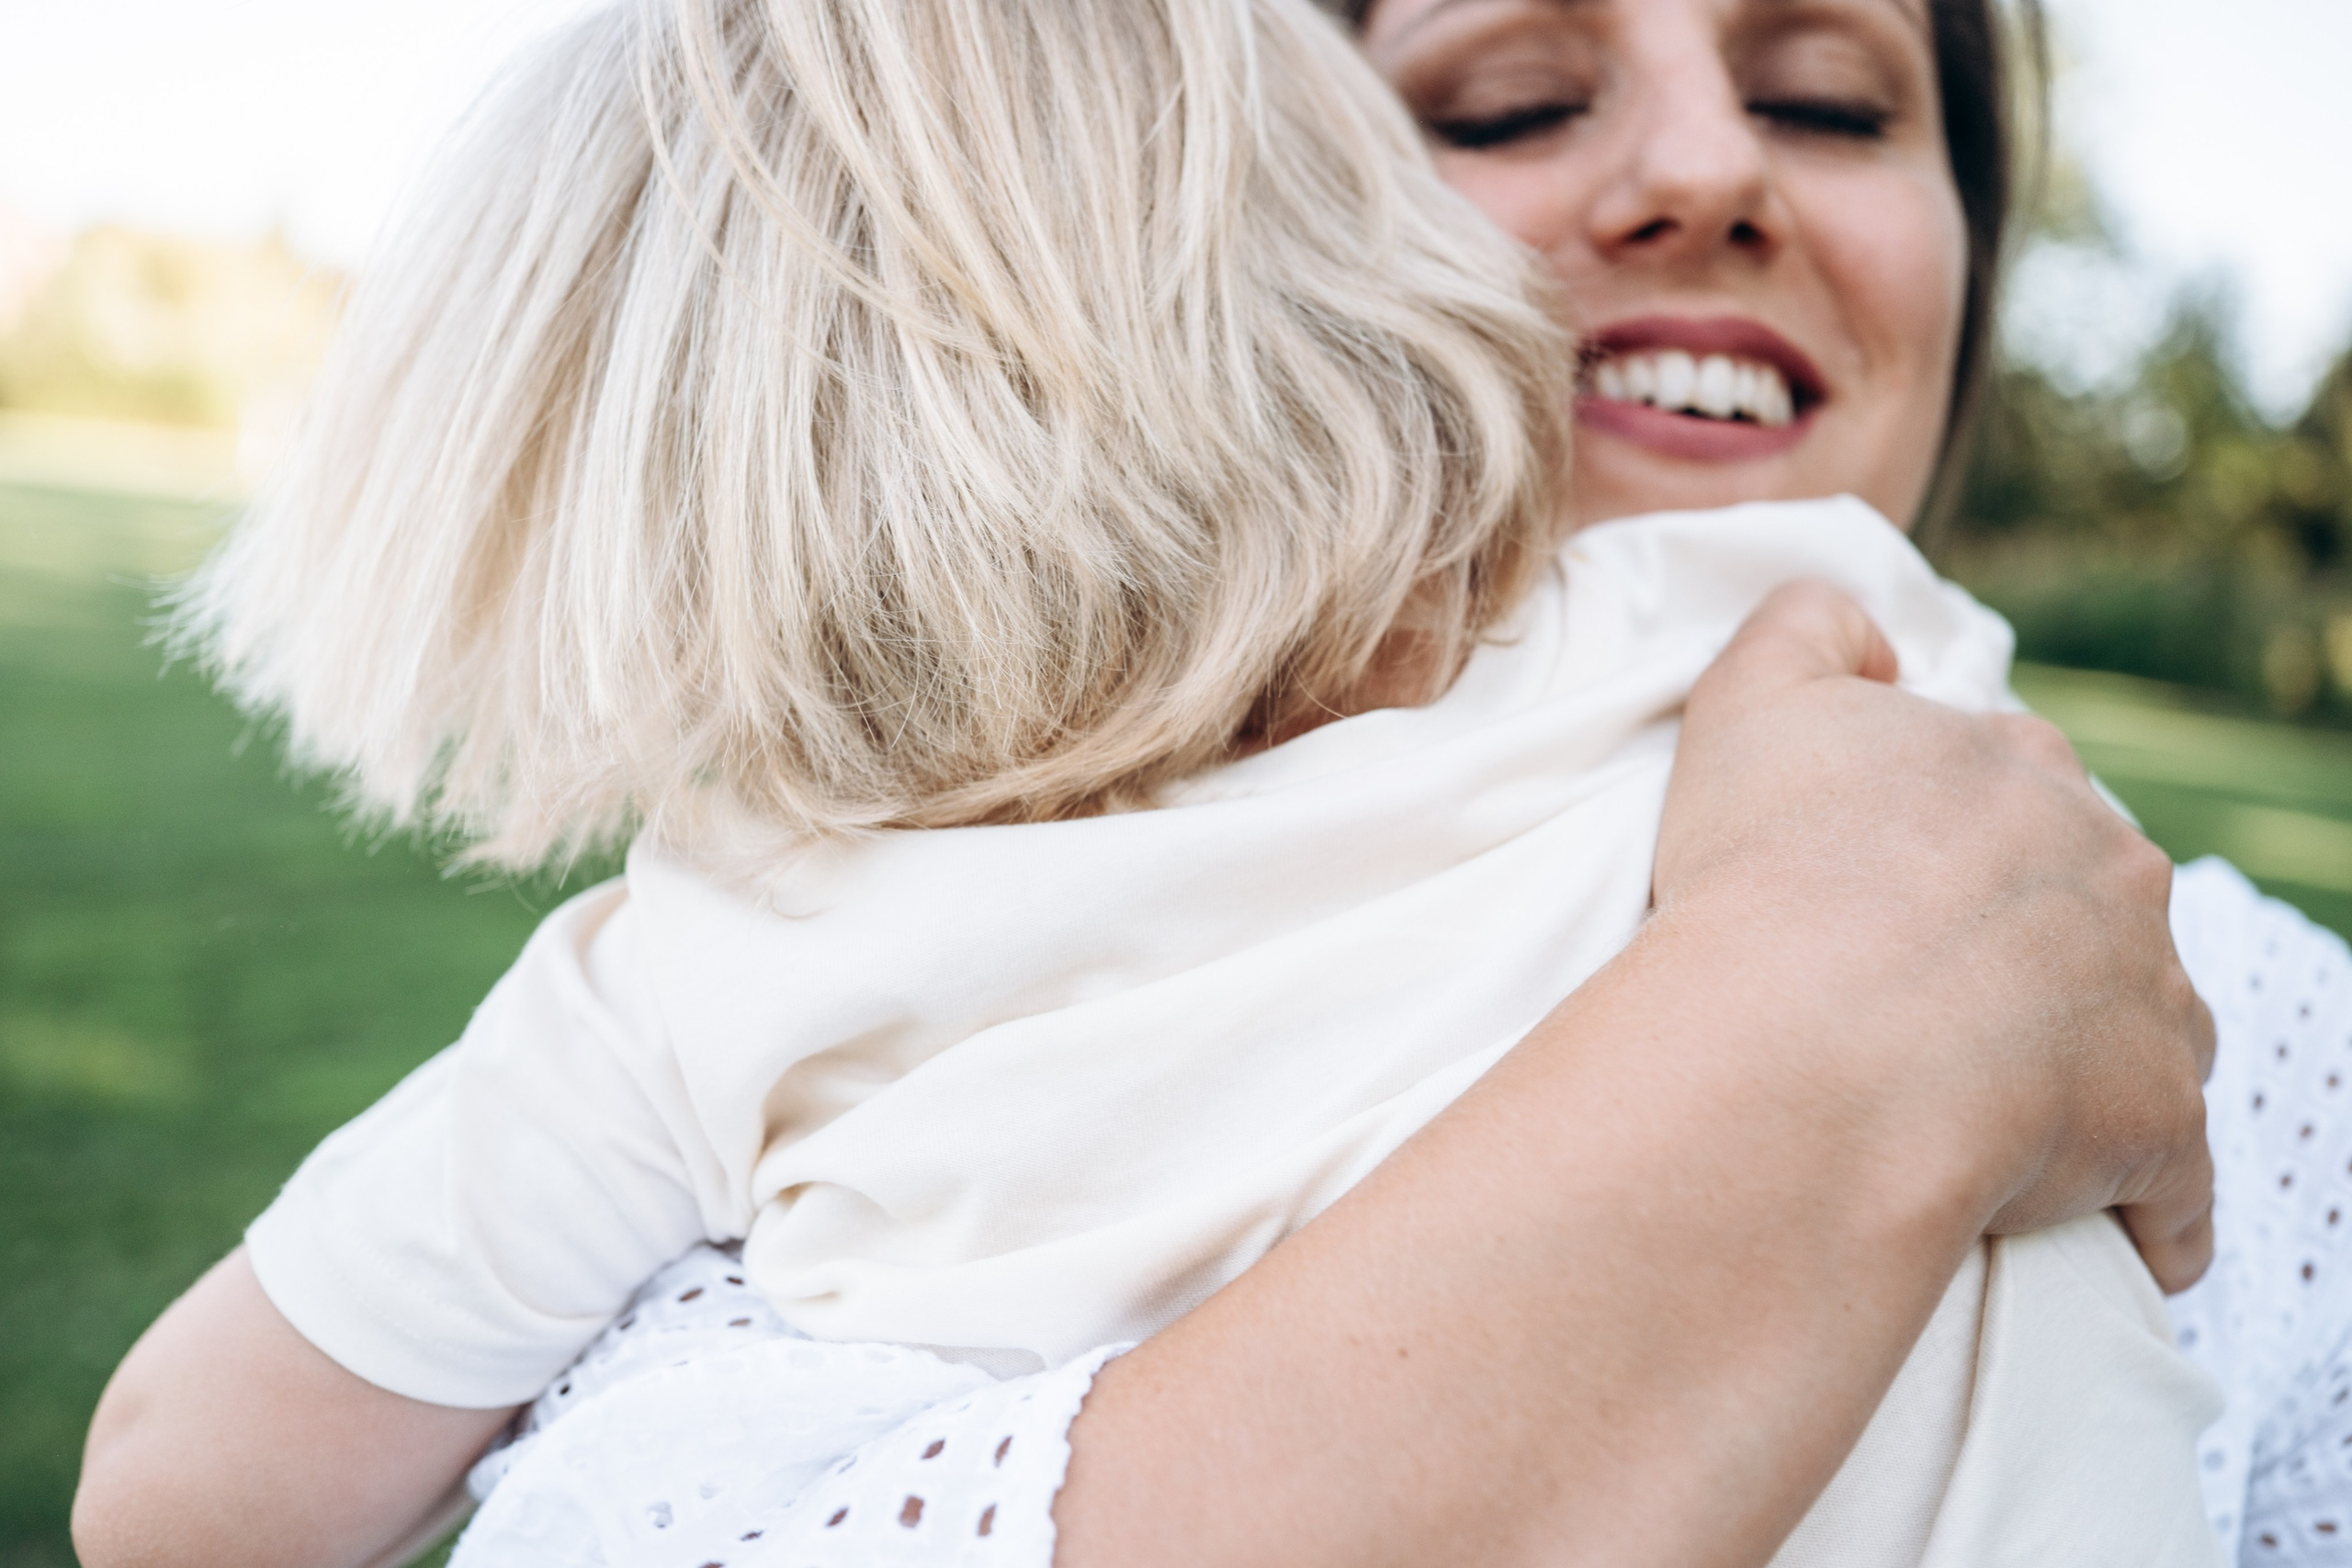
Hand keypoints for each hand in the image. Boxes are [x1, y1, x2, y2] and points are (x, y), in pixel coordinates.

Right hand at [1654, 582, 2215, 1290]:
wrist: (1814, 1041)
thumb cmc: (1765, 877)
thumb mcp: (1748, 702)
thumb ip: (1804, 629)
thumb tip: (1872, 636)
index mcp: (2019, 772)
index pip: (2008, 796)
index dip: (1945, 845)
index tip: (1887, 901)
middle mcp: (2110, 868)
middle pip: (2090, 906)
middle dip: (2036, 947)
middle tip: (1929, 1010)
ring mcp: (2148, 998)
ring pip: (2143, 1030)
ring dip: (2096, 1069)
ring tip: (2008, 1127)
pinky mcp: (2160, 1127)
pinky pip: (2172, 1186)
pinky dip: (2150, 1211)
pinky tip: (2106, 1235)